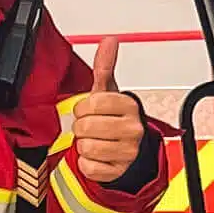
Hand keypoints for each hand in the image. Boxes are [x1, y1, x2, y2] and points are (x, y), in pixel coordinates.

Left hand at [67, 36, 150, 191]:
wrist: (130, 150)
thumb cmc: (115, 119)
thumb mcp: (109, 91)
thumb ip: (105, 66)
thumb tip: (109, 41)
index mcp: (129, 105)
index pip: (92, 103)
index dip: (83, 107)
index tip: (89, 110)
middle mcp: (132, 128)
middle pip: (86, 126)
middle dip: (82, 127)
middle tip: (91, 127)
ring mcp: (127, 152)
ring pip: (86, 147)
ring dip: (84, 145)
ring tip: (94, 141)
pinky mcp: (118, 171)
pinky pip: (89, 167)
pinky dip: (87, 164)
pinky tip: (97, 157)